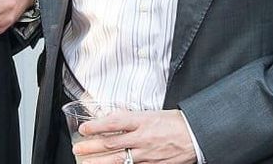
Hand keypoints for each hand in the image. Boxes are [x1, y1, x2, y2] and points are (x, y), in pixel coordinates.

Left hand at [74, 110, 196, 163]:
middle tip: (77, 148)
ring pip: (118, 159)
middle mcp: (142, 138)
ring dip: (99, 161)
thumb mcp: (153, 113)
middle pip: (111, 144)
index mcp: (143, 120)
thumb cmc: (176, 122)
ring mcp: (146, 154)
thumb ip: (134, 119)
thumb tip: (115, 121)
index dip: (97, 126)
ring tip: (84, 162)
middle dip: (91, 147)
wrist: (195, 135)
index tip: (84, 128)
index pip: (114, 123)